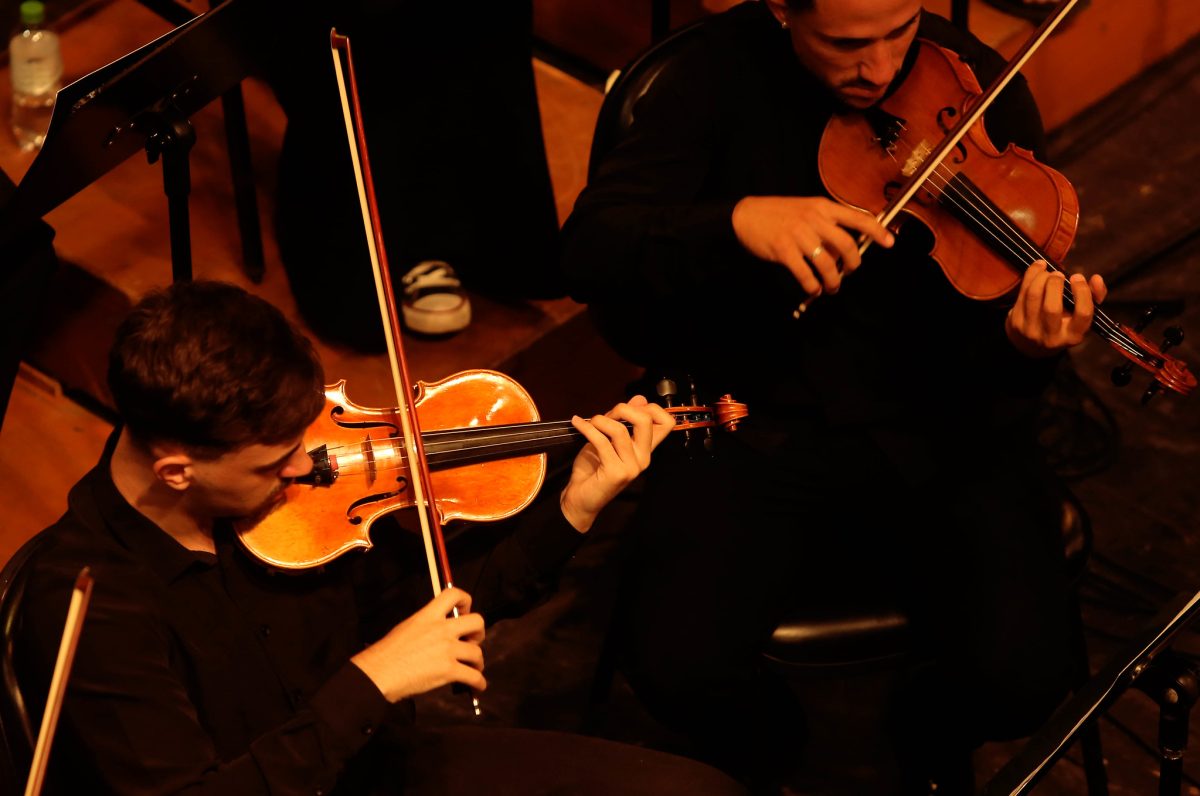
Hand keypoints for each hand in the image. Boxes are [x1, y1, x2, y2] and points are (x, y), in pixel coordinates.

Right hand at [350, 587, 485, 701]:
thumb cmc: (386, 654)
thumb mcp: (407, 627)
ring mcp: (447, 649)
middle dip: (479, 632)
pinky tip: (477, 686)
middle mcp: (441, 629)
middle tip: (473, 641)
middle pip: (477, 621)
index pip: (453, 595)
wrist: (379, 673)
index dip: (465, 600)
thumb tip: (439, 634)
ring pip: (477, 652)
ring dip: (478, 661)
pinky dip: (479, 682)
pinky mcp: (448, 670)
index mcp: (428, 616)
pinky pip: (474, 676)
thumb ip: (426, 626)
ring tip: (474, 667)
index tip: (464, 611)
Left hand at [560, 396, 674, 531]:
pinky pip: (602, 441)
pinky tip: (578, 425)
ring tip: (589, 423)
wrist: (579, 498)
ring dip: (600, 420)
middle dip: (623, 409)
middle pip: (645, 421)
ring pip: (620, 430)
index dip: (649, 408)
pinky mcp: (616, 472)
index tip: (628, 408)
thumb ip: (623, 420)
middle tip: (607, 414)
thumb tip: (639, 399)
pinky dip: (587, 429)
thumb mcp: (608, 439)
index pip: (666, 423)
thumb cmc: (593, 469)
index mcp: (645, 449)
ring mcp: (632, 467)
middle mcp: (643, 458)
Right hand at [731, 196, 893, 295]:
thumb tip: (842, 251)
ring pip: (827, 264)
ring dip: (833, 281)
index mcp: (822, 207)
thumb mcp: (805, 210)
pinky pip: (805, 274)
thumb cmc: (777, 214)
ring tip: (831, 287)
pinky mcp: (784, 250)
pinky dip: (813, 287)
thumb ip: (825, 225)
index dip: (877, 231)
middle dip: (853, 265)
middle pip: (846, 246)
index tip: (889, 242)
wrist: (745, 215)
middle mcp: (813, 219)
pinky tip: (813, 290)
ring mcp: (798, 235)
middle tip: (849, 273)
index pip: (857, 218)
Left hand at [1005, 263, 1107, 357]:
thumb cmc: (1063, 323)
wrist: (1031, 344)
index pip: (1083, 313)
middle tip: (1058, 274)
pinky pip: (1022, 294)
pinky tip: (1038, 267)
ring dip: (1040, 278)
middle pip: (1052, 307)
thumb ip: (1095, 296)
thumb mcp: (1081, 315)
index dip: (1082, 292)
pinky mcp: (1016, 322)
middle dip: (1055, 284)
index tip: (1077, 277)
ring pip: (1034, 297)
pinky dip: (1030, 276)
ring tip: (1047, 271)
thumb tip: (1096, 278)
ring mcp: (1031, 330)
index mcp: (1073, 336)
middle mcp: (1052, 337)